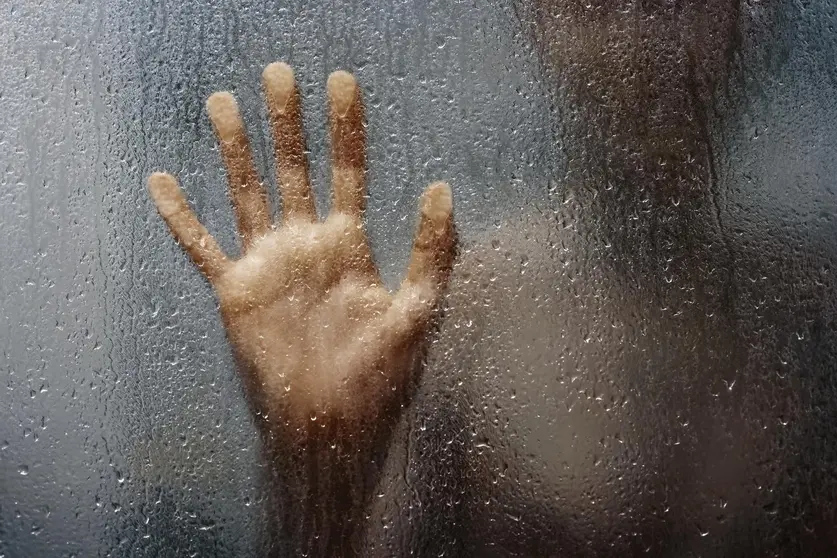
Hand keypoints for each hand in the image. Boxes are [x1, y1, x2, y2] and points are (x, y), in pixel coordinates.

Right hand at [147, 63, 454, 437]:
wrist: (332, 423)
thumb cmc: (379, 374)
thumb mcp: (417, 311)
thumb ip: (431, 252)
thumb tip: (441, 188)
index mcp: (349, 244)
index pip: (348, 171)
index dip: (347, 128)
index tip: (343, 82)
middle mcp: (306, 244)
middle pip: (294, 170)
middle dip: (288, 123)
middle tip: (279, 73)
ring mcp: (269, 264)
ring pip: (247, 194)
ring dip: (235, 151)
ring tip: (222, 103)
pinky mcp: (237, 291)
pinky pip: (202, 247)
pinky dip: (181, 218)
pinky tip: (160, 183)